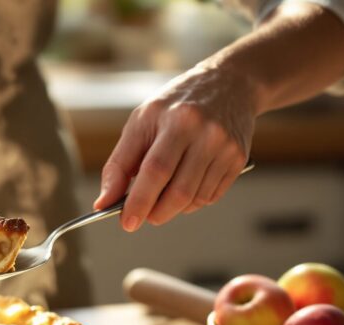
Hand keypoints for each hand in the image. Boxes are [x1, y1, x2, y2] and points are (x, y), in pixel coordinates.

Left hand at [94, 64, 254, 230]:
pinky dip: (191, 202)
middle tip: (143, 217)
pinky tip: (183, 188)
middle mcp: (204, 133)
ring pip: (194, 198)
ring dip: (172, 209)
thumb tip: (104, 202)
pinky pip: (211, 196)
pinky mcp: (238, 158)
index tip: (127, 223)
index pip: (155, 170)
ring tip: (161, 198)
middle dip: (155, 212)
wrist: (230, 83)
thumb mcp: (141, 122)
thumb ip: (120, 163)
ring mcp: (225, 147)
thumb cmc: (176, 105)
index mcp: (176, 120)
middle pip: (178, 190)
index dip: (139, 201)